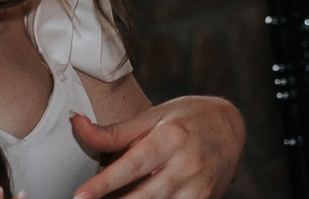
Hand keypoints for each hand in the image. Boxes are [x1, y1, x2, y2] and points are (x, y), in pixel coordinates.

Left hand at [70, 98, 245, 198]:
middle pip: (147, 195)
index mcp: (172, 137)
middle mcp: (188, 163)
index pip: (133, 165)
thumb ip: (114, 132)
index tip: (80, 196)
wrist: (233, 128)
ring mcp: (199, 186)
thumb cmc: (186, 119)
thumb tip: (75, 124)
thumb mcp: (154, 118)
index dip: (105, 183)